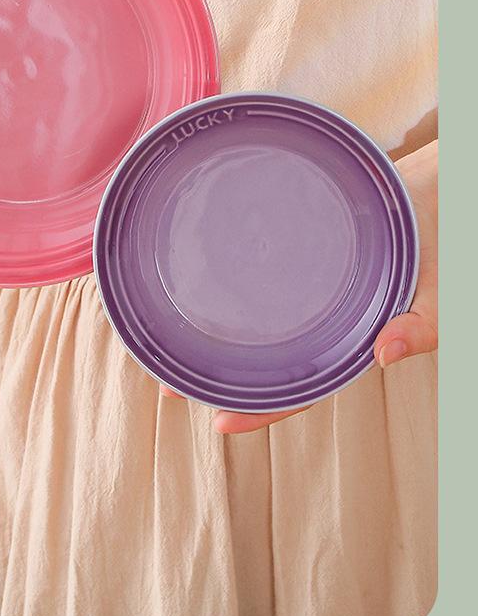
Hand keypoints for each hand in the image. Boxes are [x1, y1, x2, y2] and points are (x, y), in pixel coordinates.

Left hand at [162, 138, 437, 434]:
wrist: (445, 191)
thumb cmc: (445, 248)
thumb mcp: (442, 296)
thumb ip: (420, 327)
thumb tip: (385, 354)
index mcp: (353, 341)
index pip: (304, 388)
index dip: (265, 410)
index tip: (221, 424)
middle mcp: (328, 318)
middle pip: (269, 358)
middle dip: (223, 374)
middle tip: (169, 383)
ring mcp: (314, 284)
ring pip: (262, 318)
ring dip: (221, 329)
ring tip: (171, 335)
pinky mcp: (307, 242)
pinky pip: (267, 268)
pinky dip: (238, 277)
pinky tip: (205, 272)